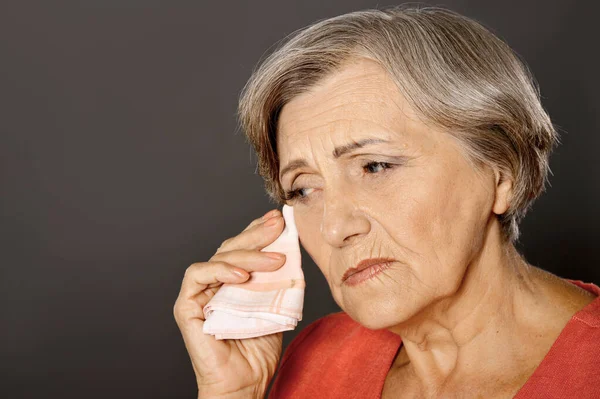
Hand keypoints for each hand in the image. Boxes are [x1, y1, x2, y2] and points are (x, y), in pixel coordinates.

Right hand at [173, 209, 286, 398]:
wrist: (245, 382)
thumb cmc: (259, 348)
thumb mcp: (276, 304)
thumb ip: (277, 279)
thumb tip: (291, 250)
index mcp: (234, 282)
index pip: (243, 248)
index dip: (258, 230)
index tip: (279, 219)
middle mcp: (215, 283)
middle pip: (232, 247)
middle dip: (257, 233)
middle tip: (278, 224)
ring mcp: (199, 292)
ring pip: (219, 257)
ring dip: (249, 254)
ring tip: (276, 259)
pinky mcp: (186, 305)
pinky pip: (197, 274)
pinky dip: (220, 269)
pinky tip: (241, 275)